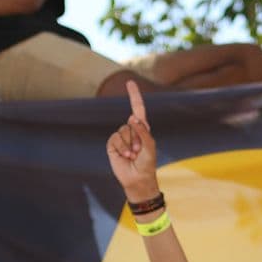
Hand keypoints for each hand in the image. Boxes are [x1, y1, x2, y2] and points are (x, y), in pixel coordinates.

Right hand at [106, 80, 159, 200]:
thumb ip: (142, 131)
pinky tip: (126, 156)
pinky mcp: (112, 145)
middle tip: (140, 150)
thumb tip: (131, 118)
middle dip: (137, 137)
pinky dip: (122, 147)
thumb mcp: (149, 145)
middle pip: (131, 123)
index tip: (130, 82)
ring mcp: (121, 138)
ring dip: (130, 144)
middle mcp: (130, 131)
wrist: (138, 178)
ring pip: (122, 131)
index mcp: (142, 128)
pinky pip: (115, 139)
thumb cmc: (147, 163)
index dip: (134, 95)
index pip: (137, 108)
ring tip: (134, 155)